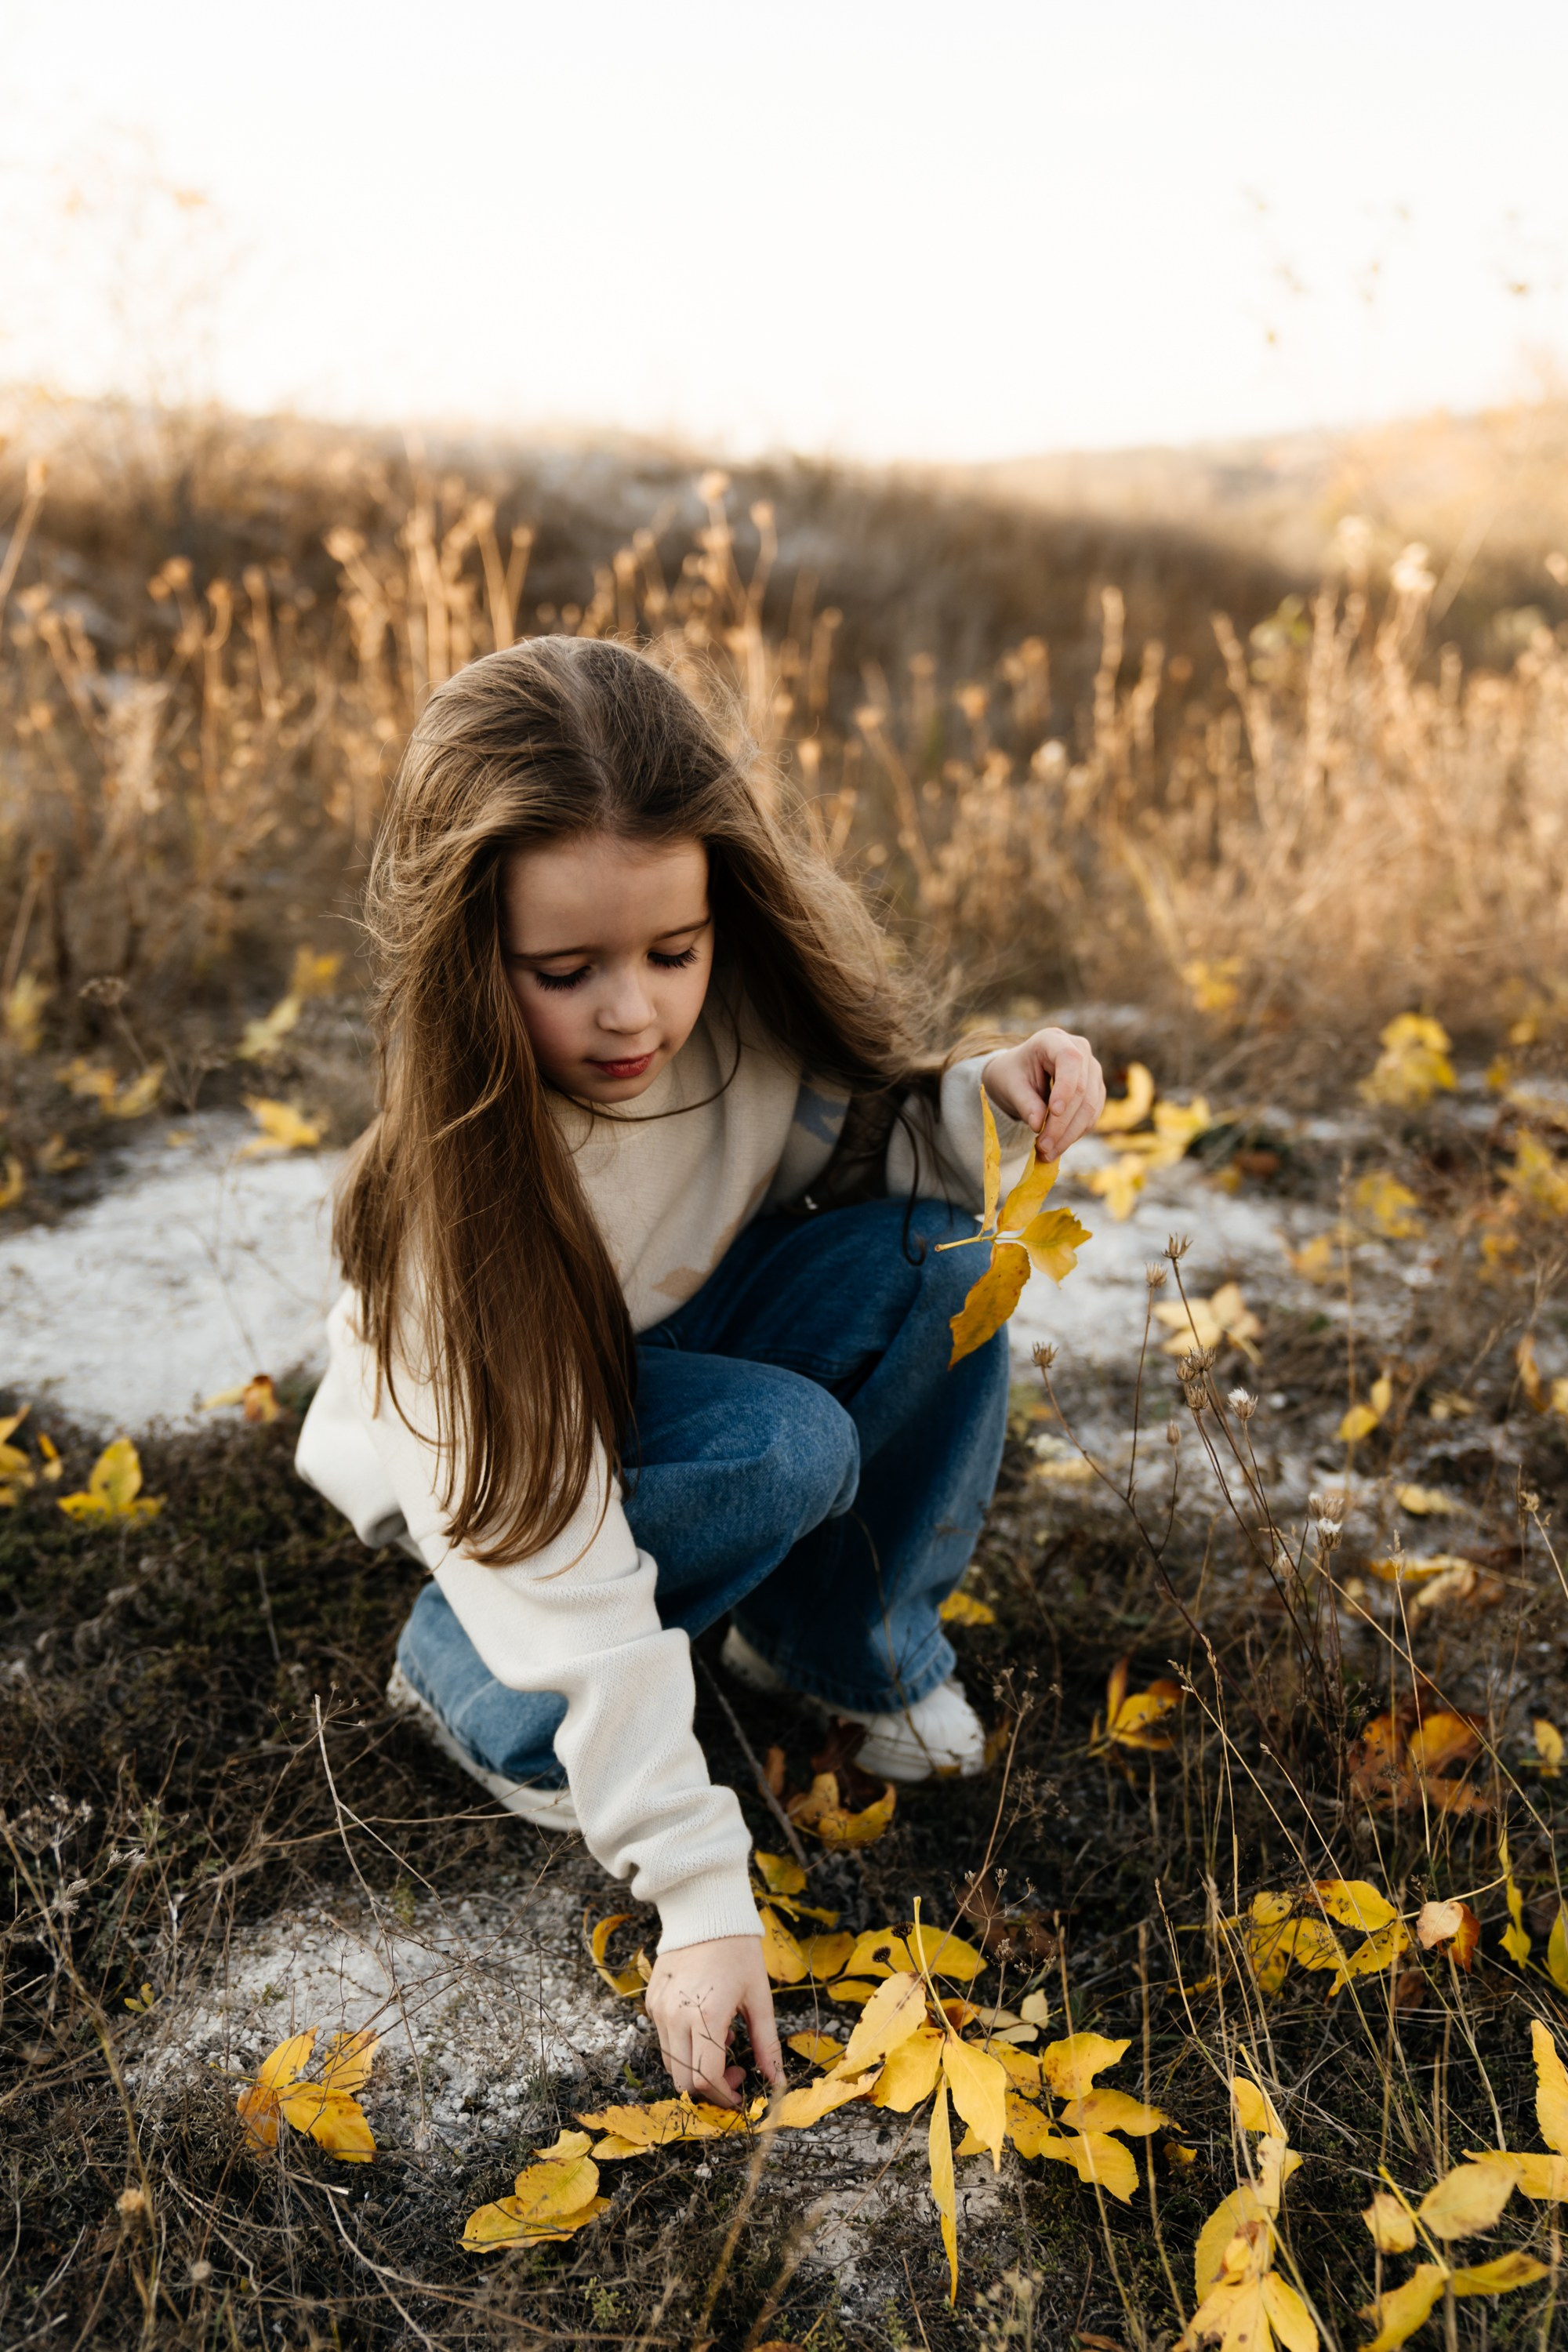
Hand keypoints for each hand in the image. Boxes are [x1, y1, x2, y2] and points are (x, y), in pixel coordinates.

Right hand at [644, 1934, 783, 2108]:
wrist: (707, 1911)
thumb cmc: (739, 1952)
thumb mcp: (759, 1997)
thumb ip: (766, 2043)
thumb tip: (778, 2082)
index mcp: (706, 2015)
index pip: (707, 2078)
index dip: (725, 2096)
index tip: (742, 2091)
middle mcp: (676, 2016)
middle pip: (684, 2080)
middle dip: (710, 2089)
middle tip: (735, 2071)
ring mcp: (660, 2009)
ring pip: (671, 2063)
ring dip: (696, 2068)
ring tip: (721, 2040)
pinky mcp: (652, 2001)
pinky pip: (663, 2040)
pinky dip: (684, 2047)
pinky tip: (705, 2024)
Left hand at [982, 1027, 1105, 1163]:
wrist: (1018, 1075)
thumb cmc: (1012, 1074)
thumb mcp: (1010, 1085)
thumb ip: (1024, 1102)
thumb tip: (1039, 1125)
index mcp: (1053, 1039)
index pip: (1070, 1060)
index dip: (1066, 1088)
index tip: (1053, 1113)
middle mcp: (1079, 1050)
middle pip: (1082, 1089)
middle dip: (1062, 1123)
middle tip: (1042, 1147)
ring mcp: (1091, 1070)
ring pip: (1090, 1106)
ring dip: (1070, 1134)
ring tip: (1047, 1153)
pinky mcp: (1095, 1089)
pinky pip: (1092, 1114)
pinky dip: (1076, 1133)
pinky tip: (1058, 1146)